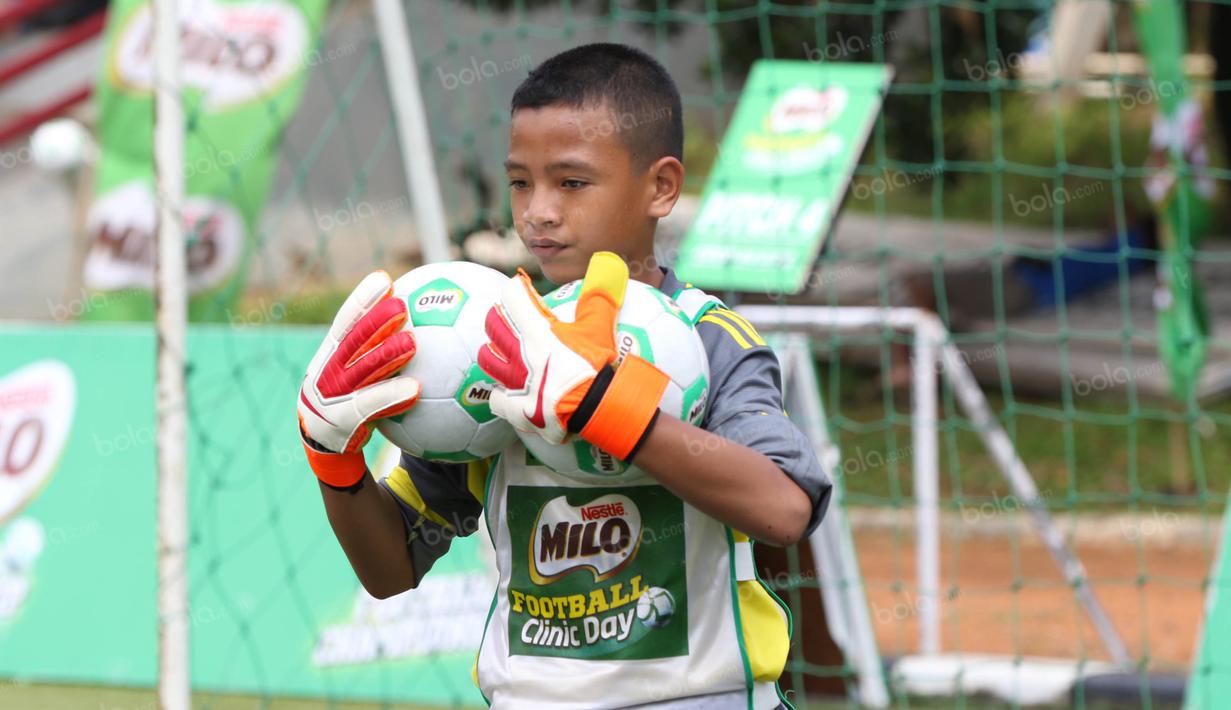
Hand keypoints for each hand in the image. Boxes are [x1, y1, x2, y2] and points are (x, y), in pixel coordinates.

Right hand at [298, 271, 419, 487]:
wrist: (325, 445)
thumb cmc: (351, 401)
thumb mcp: (357, 374)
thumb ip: (375, 350)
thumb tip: (419, 322)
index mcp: (327, 357)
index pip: (344, 322)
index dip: (361, 300)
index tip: (383, 279)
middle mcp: (325, 373)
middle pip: (351, 343)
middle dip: (374, 322)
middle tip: (402, 307)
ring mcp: (330, 398)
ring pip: (360, 372)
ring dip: (385, 356)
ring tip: (412, 342)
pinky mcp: (341, 422)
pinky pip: (369, 407)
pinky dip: (392, 396)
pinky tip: (416, 389)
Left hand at [478, 252, 668, 460]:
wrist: (595, 407)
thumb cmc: (596, 366)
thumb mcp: (600, 327)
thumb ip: (599, 295)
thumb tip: (608, 263)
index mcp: (535, 329)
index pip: (512, 296)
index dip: (518, 290)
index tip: (525, 291)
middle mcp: (517, 353)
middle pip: (493, 325)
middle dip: (499, 318)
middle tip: (512, 319)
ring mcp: (514, 382)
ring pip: (488, 360)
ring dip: (494, 353)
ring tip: (504, 354)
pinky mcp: (516, 408)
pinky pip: (496, 399)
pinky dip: (502, 396)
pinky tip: (510, 394)